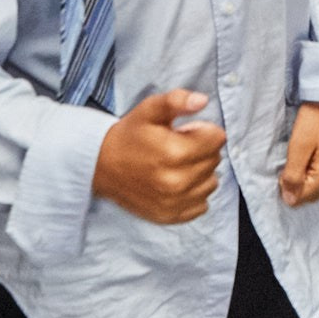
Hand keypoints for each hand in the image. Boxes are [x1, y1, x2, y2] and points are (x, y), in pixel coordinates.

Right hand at [91, 88, 227, 224]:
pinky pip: (202, 204)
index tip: (184, 132)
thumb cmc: (130, 135)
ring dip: (200, 172)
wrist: (101, 166)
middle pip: (215, 160)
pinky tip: (176, 183)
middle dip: (201, 150)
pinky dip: (194, 193)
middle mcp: (176, 182)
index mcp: (174, 153)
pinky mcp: (171, 216)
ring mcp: (174, 203)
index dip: (203, 130)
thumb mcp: (150, 110)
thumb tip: (202, 100)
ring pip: (211, 182)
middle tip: (177, 147)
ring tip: (176, 165)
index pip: (217, 139)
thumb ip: (177, 100)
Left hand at [280, 101, 318, 205]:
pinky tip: (316, 155)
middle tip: (295, 159)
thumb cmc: (318, 117)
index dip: (287, 184)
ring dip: (310, 178)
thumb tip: (289, 199)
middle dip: (300, 183)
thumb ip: (293, 176)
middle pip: (312, 195)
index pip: (301, 198)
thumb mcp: (298, 146)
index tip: (286, 165)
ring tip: (306, 156)